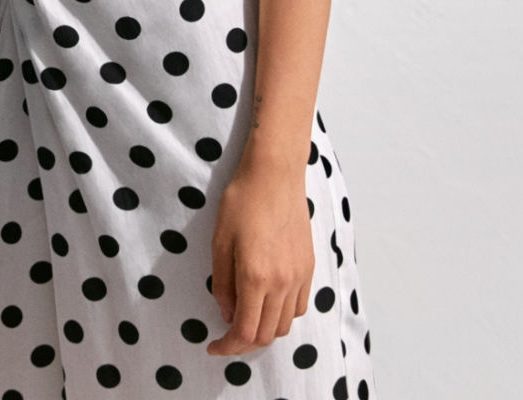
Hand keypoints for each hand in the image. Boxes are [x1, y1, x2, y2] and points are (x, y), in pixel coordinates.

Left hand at [206, 162, 313, 355]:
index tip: (214, 347)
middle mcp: (282, 283)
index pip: (245, 332)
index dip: (228, 347)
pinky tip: (267, 301)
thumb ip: (222, 284)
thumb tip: (227, 314)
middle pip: (268, 334)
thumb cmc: (241, 202)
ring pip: (286, 324)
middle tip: (226, 336)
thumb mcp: (219, 243)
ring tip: (245, 318)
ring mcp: (300, 276)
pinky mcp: (309, 267)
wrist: (275, 175)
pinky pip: (299, 306)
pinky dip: (282, 314)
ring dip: (265, 330)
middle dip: (244, 342)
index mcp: (256, 278)